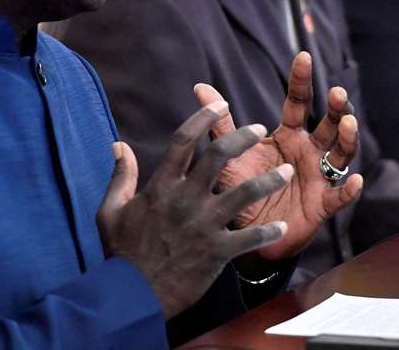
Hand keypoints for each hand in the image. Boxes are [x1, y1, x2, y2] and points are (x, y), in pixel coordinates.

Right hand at [96, 102, 293, 319]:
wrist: (131, 295)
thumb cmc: (121, 252)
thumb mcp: (111, 210)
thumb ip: (120, 175)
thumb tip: (119, 145)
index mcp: (161, 186)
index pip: (184, 140)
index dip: (204, 117)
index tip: (220, 103)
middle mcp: (185, 199)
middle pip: (219, 156)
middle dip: (243, 138)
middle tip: (259, 129)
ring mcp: (203, 225)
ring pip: (244, 193)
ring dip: (269, 180)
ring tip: (287, 172)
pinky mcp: (217, 252)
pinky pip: (250, 238)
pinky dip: (268, 232)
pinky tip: (282, 226)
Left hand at [197, 51, 363, 261]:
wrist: (245, 231)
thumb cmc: (241, 187)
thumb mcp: (230, 154)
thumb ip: (221, 123)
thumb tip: (200, 86)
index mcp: (288, 134)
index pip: (299, 101)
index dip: (301, 80)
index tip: (302, 56)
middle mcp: (309, 151)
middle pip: (329, 124)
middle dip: (336, 107)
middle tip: (336, 92)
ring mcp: (319, 176)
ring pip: (341, 154)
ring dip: (348, 138)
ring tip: (348, 124)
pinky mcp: (322, 204)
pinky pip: (340, 196)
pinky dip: (350, 189)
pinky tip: (356, 180)